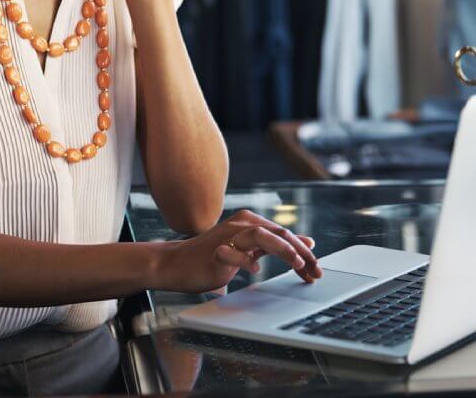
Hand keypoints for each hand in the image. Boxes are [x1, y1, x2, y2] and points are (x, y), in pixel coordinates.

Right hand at [156, 209, 322, 293]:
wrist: (177, 263)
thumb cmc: (213, 257)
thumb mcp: (248, 249)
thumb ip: (274, 244)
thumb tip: (306, 242)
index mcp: (250, 222)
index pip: (284, 233)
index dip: (303, 251)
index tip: (316, 269)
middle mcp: (240, 224)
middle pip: (277, 232)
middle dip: (299, 252)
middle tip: (314, 270)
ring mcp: (227, 237)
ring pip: (259, 235)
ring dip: (281, 248)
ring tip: (296, 263)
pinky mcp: (214, 251)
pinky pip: (232, 253)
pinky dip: (245, 261)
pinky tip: (255, 271)